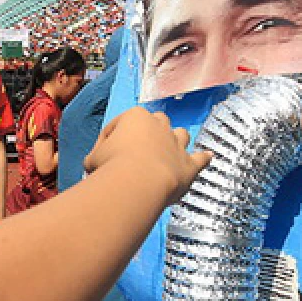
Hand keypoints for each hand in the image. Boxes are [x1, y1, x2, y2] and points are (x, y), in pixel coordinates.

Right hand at [82, 106, 209, 198]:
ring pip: (181, 134)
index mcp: (135, 117)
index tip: (100, 159)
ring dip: (176, 140)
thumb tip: (96, 166)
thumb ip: (97, 158)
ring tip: (170, 150)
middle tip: (137, 150)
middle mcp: (159, 126)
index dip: (108, 142)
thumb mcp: (92, 159)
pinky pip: (200, 158)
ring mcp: (176, 144)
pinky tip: (209, 156)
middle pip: (157, 121)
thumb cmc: (112, 167)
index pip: (120, 124)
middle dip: (150, 132)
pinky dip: (203, 158)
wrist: (137, 183)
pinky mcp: (189, 164)